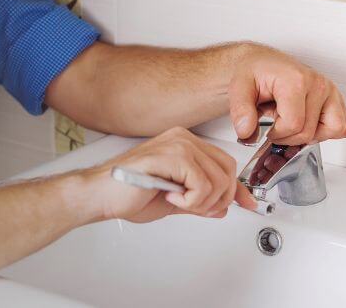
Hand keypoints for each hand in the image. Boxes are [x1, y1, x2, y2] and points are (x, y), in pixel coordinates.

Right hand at [83, 127, 257, 222]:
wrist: (99, 194)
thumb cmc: (127, 195)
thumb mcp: (174, 200)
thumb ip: (200, 200)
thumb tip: (223, 206)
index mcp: (184, 144)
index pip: (225, 163)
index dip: (238, 188)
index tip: (246, 204)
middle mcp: (183, 139)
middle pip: (227, 171)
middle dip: (218, 199)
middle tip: (196, 208)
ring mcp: (177, 144)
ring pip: (218, 179)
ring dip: (202, 202)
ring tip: (178, 201)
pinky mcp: (171, 155)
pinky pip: (202, 184)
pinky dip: (191, 200)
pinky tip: (171, 196)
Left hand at [228, 43, 345, 144]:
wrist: (262, 63)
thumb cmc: (254, 73)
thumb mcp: (238, 88)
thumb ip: (240, 112)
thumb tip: (247, 132)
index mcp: (296, 80)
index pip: (294, 125)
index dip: (276, 134)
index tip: (267, 129)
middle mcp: (318, 83)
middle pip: (310, 132)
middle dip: (288, 137)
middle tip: (276, 125)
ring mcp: (330, 90)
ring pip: (334, 129)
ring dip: (312, 134)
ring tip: (294, 124)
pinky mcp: (336, 98)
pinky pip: (345, 125)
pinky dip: (328, 131)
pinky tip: (310, 124)